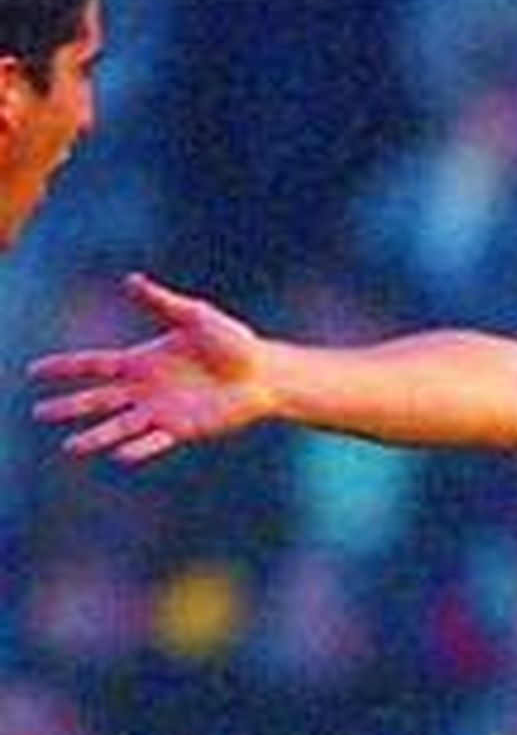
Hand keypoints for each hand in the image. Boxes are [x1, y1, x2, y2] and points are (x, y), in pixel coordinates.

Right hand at [31, 272, 273, 464]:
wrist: (262, 374)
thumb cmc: (233, 342)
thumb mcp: (194, 316)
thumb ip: (161, 302)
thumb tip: (131, 280)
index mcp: (142, 361)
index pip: (94, 365)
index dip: (65, 368)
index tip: (34, 372)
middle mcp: (146, 390)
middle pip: (98, 399)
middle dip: (68, 407)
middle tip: (38, 414)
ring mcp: (162, 412)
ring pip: (119, 426)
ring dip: (95, 436)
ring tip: (70, 447)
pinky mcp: (183, 430)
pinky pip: (154, 442)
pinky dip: (137, 448)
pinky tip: (118, 454)